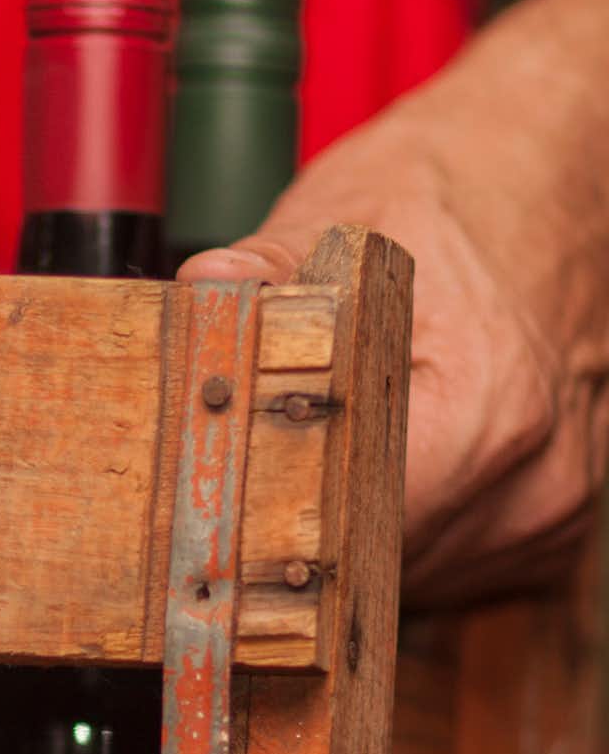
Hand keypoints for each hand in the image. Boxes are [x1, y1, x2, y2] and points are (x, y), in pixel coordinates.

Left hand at [181, 0, 608, 602]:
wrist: (548, 174)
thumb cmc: (448, 195)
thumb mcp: (339, 220)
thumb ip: (259, 276)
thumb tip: (202, 294)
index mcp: (484, 410)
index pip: (353, 531)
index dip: (264, 534)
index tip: (203, 529)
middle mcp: (534, 476)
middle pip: (373, 568)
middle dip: (291, 542)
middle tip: (225, 503)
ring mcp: (550, 507)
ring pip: (406, 579)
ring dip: (344, 545)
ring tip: (300, 477)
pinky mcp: (548, 526)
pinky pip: (446, 568)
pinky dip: (394, 538)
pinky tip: (362, 481)